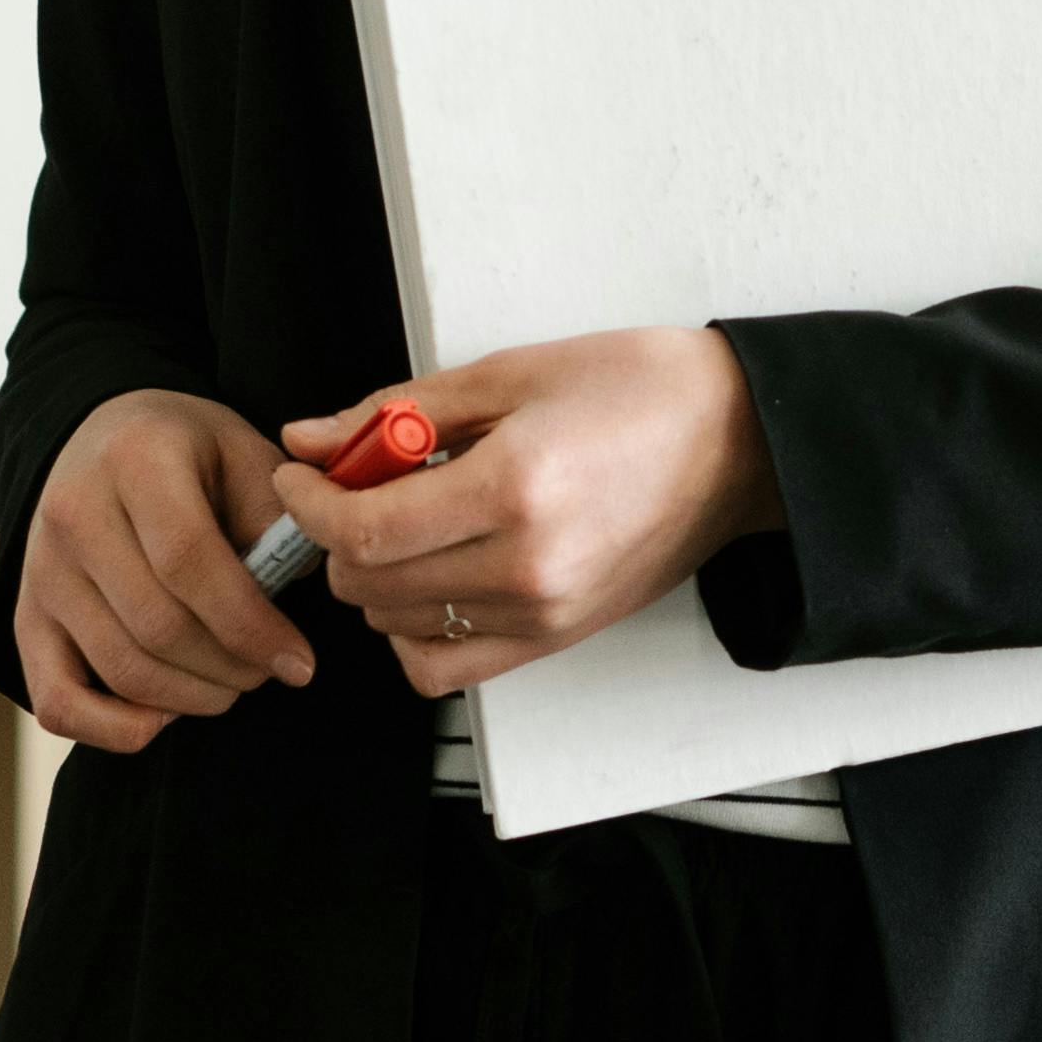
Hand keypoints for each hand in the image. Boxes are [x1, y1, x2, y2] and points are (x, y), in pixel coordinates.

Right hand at [19, 389, 307, 753]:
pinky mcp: (26, 619)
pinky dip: (114, 729)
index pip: (190, 560)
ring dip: (192, 698)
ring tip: (232, 683)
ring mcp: (41, 571)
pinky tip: (165, 716)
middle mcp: (74, 512)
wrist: (102, 440)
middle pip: (158, 624)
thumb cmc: (189, 455)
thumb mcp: (244, 451)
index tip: (298, 661)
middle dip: (231, 668)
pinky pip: (57, 701)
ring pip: (121, 668)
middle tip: (269, 670)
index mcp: (134, 458)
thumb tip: (288, 590)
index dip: (250, 624)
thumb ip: (273, 512)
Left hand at [286, 330, 784, 698]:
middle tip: (351, 487)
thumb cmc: (639, 390)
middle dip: (336, 537)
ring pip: (398, 629)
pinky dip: (415, 630)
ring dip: (374, 581)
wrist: (739, 442)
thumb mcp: (510, 373)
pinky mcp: (556, 639)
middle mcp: (527, 567)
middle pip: (371, 587)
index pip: (366, 533)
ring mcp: (544, 614)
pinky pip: (446, 668)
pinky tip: (431, 578)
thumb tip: (311, 439)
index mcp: (515, 488)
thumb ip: (399, 412)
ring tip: (402, 524)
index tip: (301, 475)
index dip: (311, 505)